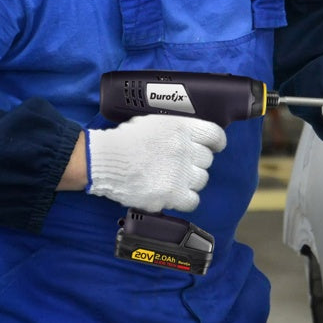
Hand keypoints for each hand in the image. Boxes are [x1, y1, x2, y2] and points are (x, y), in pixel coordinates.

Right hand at [87, 114, 226, 211]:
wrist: (106, 159)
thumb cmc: (125, 139)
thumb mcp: (153, 122)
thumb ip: (176, 129)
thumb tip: (190, 137)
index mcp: (181, 128)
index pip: (215, 135)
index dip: (215, 142)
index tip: (213, 147)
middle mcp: (185, 149)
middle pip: (207, 160)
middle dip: (195, 162)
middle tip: (180, 163)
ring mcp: (181, 173)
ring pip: (201, 180)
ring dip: (189, 179)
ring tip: (172, 178)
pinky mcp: (173, 194)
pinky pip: (193, 200)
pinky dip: (185, 198)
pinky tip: (173, 193)